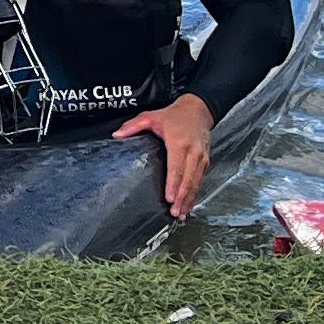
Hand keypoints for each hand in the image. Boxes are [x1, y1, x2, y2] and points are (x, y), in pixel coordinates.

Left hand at [110, 92, 217, 217]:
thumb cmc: (175, 115)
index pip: (176, 167)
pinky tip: (189, 204)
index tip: (169, 198)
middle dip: (182, 197)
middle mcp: (193, 151)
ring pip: (196, 182)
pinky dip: (195, 193)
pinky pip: (201, 180)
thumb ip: (133, 126)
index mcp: (178, 142)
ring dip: (189, 199)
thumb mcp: (151, 116)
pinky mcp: (205, 161)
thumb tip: (117, 135)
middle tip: (175, 212)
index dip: (173, 184)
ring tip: (182, 213)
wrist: (198, 110)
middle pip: (188, 179)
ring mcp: (201, 157)